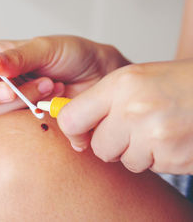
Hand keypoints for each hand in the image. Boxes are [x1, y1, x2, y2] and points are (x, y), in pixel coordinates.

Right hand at [0, 35, 128, 115]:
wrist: (99, 76)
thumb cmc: (72, 55)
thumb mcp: (45, 48)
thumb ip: (17, 57)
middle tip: (16, 88)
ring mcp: (8, 102)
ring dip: (21, 99)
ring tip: (49, 85)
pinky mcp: (22, 119)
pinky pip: (14, 123)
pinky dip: (32, 111)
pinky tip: (51, 98)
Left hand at [58, 59, 192, 174]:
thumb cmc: (176, 83)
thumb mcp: (133, 79)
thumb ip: (100, 100)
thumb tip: (69, 125)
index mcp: (120, 85)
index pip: (71, 119)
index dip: (74, 129)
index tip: (80, 131)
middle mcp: (134, 110)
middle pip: (98, 148)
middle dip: (111, 143)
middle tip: (130, 128)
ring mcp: (155, 136)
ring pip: (125, 161)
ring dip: (138, 151)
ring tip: (157, 129)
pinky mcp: (174, 157)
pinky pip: (151, 168)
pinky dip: (159, 157)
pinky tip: (172, 138)